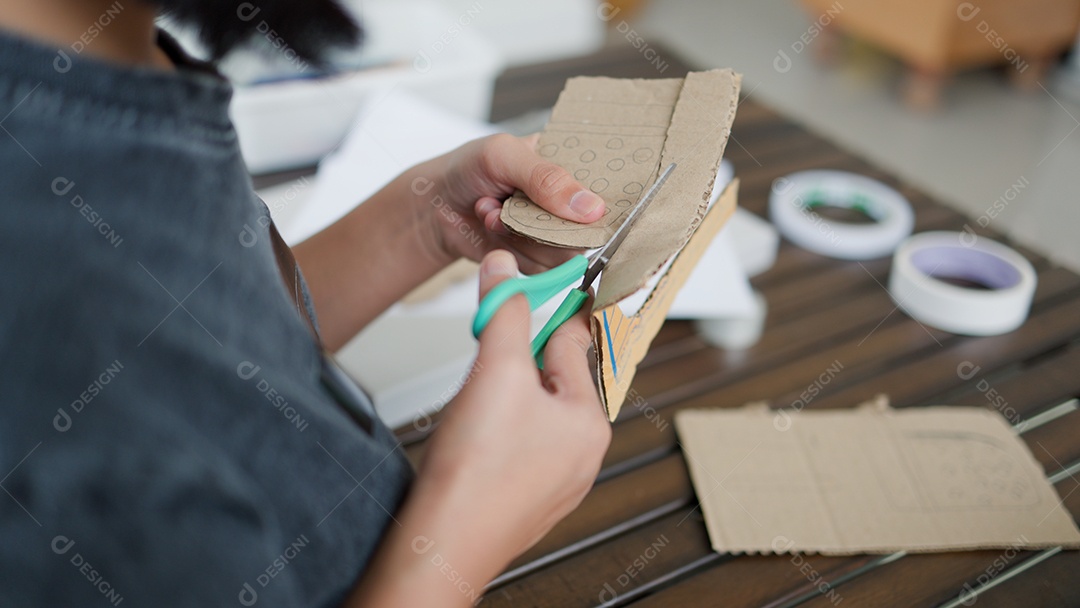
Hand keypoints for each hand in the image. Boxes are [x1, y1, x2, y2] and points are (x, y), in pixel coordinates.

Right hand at [346, 251, 610, 605]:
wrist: (443, 544)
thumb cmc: (475, 472)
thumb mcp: (495, 370)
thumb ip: (504, 311)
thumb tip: (506, 268)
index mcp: (589, 420)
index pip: (571, 342)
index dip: (544, 309)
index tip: (532, 288)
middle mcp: (581, 453)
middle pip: (552, 377)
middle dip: (517, 358)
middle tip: (485, 353)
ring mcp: (555, 480)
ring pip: (533, 412)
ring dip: (505, 394)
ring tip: (474, 403)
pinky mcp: (525, 497)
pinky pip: (518, 445)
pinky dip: (496, 430)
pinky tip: (472, 436)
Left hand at [410, 133, 605, 273]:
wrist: (433, 205)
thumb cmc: (467, 168)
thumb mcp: (504, 156)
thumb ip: (546, 178)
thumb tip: (591, 208)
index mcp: (571, 165)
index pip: (609, 186)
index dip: (601, 199)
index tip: (580, 203)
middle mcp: (568, 202)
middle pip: (588, 228)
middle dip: (543, 219)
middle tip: (509, 201)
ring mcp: (553, 232)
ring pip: (563, 252)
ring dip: (521, 233)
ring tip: (494, 210)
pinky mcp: (536, 257)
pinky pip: (540, 267)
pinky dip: (510, 249)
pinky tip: (492, 228)